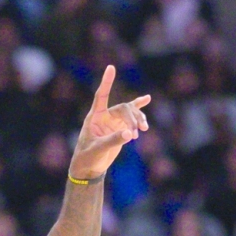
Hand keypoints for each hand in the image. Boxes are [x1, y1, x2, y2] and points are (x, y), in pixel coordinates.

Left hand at [69, 65, 149, 181]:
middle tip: (137, 132)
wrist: (89, 168)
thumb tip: (130, 133)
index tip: (111, 67)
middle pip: (123, 108)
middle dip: (132, 118)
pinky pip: (132, 118)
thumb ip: (113, 140)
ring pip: (130, 113)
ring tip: (144, 129)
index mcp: (94, 117)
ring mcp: (113, 122)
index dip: (106, 82)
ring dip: (138, 119)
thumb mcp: (99, 149)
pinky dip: (140, 111)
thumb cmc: (88, 157)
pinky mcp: (120, 129)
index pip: (101, 96)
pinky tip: (147, 99)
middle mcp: (104, 116)